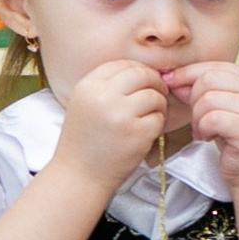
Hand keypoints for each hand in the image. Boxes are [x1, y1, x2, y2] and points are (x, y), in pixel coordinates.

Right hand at [55, 60, 170, 191]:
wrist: (80, 175)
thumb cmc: (85, 142)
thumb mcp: (85, 104)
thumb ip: (108, 86)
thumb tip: (142, 73)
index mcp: (88, 85)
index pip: (122, 64)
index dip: (138, 71)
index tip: (143, 83)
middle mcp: (103, 95)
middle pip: (141, 74)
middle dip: (154, 83)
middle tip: (157, 95)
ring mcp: (121, 114)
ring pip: (154, 96)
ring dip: (158, 106)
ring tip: (149, 117)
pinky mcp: (137, 132)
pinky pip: (159, 118)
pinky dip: (157, 125)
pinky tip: (146, 133)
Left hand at [166, 61, 238, 188]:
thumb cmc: (236, 142)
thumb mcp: (219, 109)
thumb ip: (202, 90)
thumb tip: (173, 76)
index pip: (214, 66)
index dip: (189, 73)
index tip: (171, 82)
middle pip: (209, 79)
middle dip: (193, 100)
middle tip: (197, 120)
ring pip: (208, 99)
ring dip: (197, 118)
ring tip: (204, 131)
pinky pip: (212, 118)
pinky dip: (203, 129)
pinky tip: (208, 137)